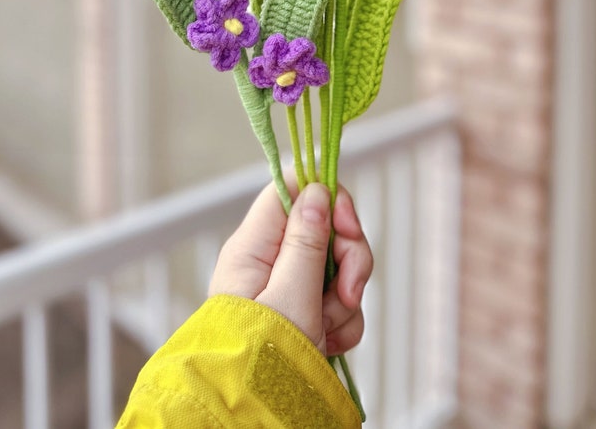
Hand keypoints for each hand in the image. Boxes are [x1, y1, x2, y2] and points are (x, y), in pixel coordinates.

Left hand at [208, 181, 372, 356]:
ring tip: (327, 329)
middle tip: (346, 291)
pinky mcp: (302, 313)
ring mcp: (286, 288)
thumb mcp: (289, 295)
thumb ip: (307, 241)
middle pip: (324, 227)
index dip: (327, 197)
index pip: (293, 188)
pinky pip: (336, 302)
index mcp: (255, 245)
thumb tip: (316, 189)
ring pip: (335, 268)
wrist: (247, 418)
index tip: (347, 226)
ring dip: (345, 298)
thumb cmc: (259, 357)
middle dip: (347, 259)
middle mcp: (269, 260)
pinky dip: (342, 321)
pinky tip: (330, 344)